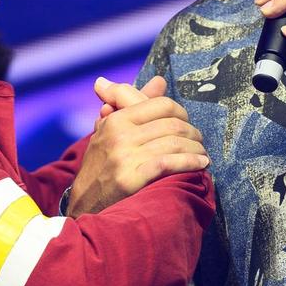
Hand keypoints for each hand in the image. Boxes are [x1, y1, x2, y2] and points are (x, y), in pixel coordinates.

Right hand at [68, 78, 207, 216]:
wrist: (84, 204)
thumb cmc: (101, 165)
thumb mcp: (111, 130)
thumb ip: (135, 104)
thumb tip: (159, 81)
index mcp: (116, 120)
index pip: (161, 105)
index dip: (181, 113)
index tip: (186, 123)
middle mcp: (120, 136)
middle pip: (172, 124)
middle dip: (192, 133)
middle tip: (198, 141)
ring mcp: (124, 158)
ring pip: (174, 143)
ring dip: (195, 149)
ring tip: (202, 154)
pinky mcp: (131, 180)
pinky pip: (169, 163)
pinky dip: (190, 162)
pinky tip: (200, 164)